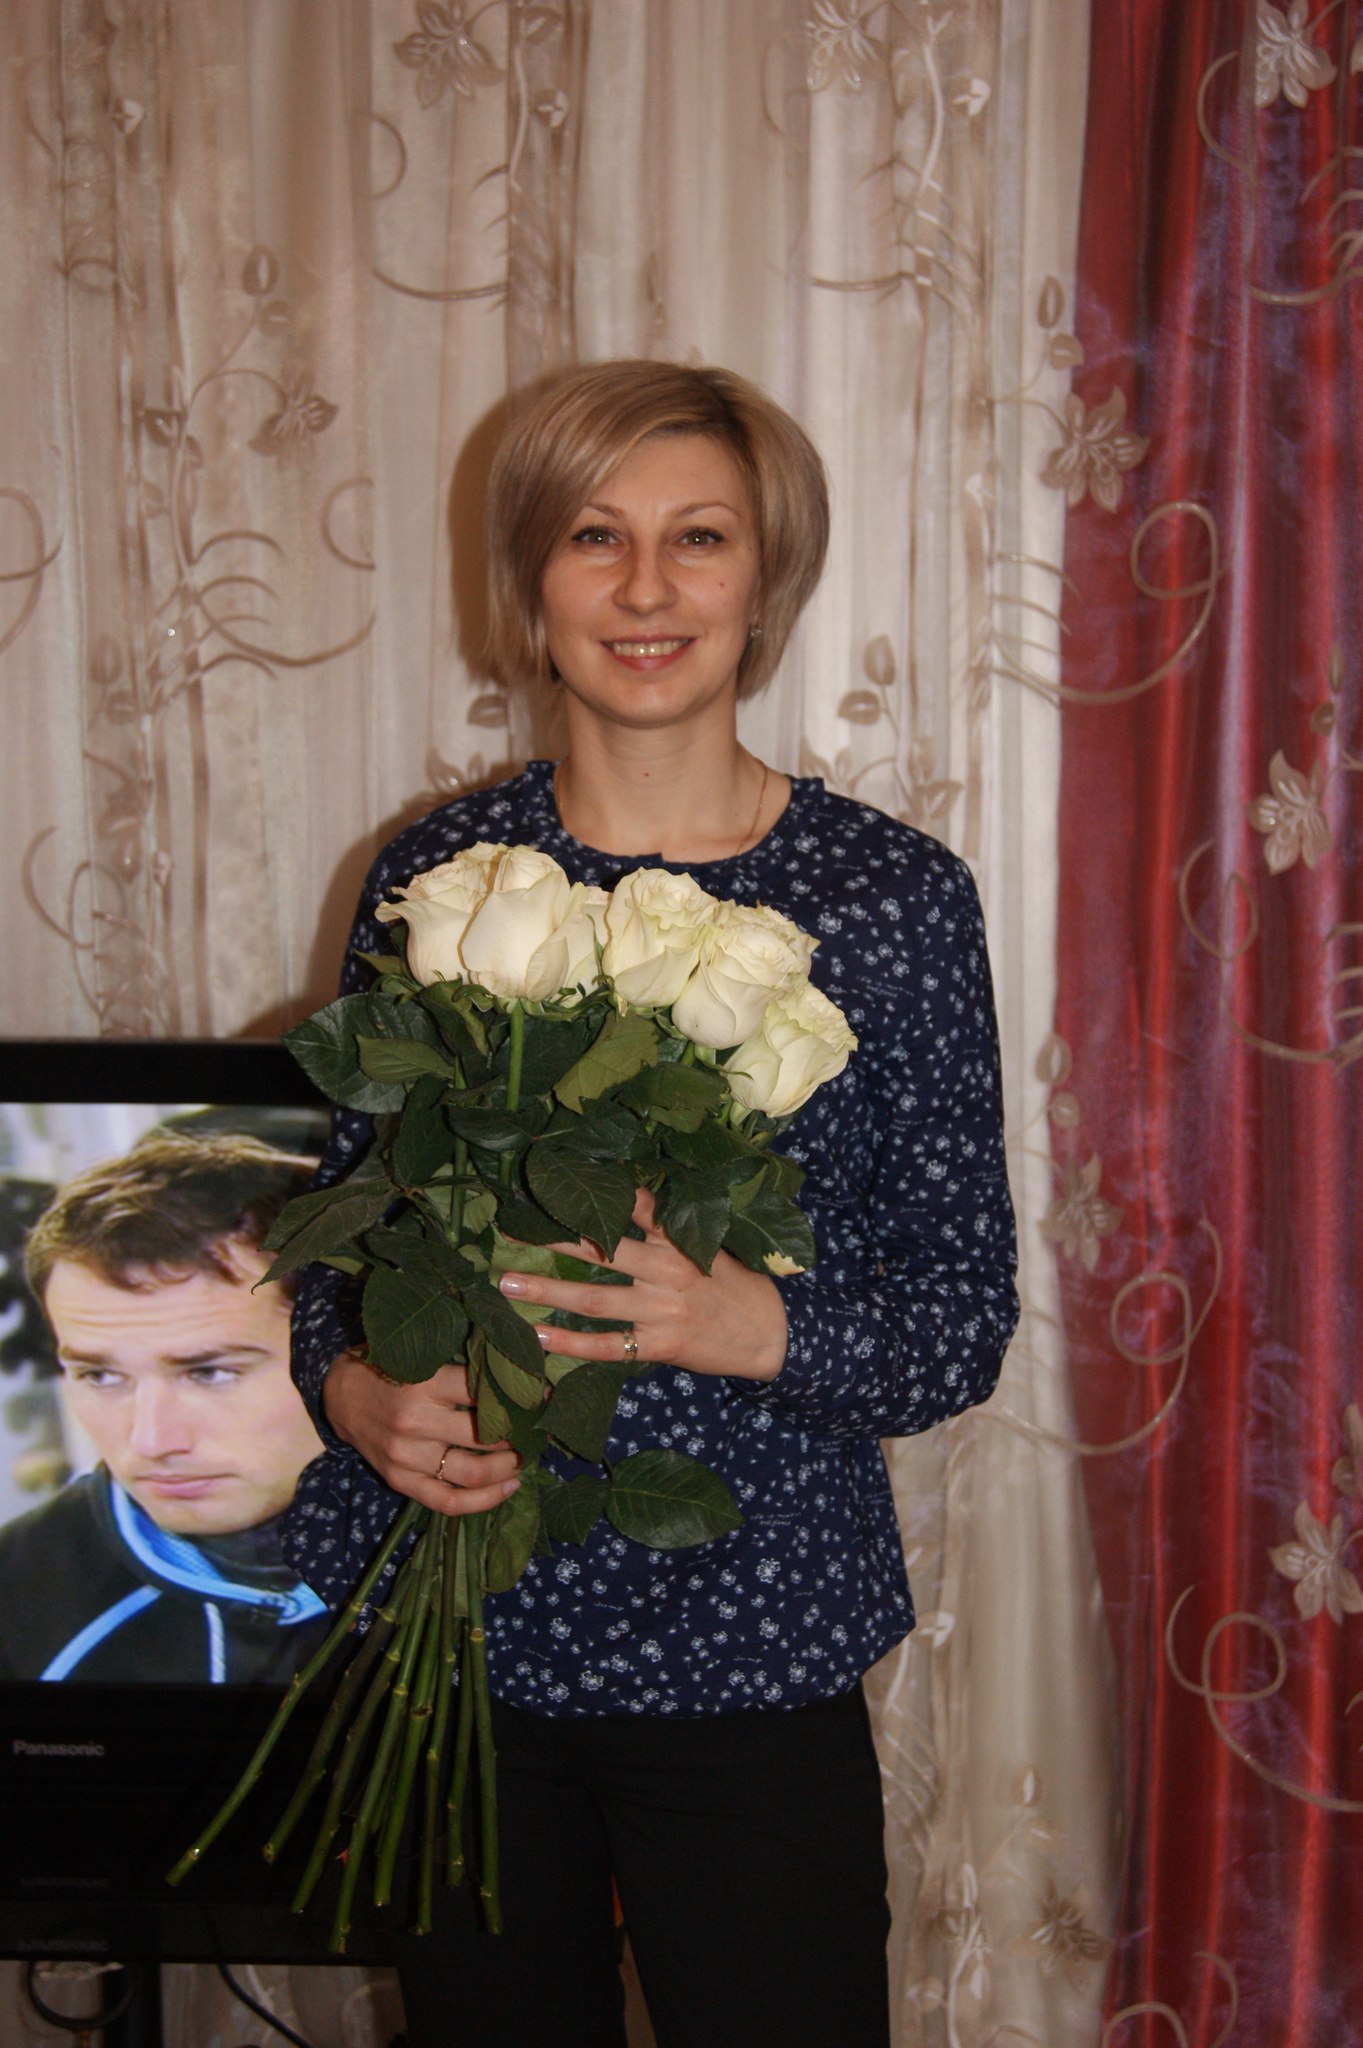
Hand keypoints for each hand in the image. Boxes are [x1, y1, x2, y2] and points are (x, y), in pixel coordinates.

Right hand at [322, 1352, 521, 1517]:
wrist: (340, 1395)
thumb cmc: (389, 1366)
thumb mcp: (421, 1353)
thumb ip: (462, 1360)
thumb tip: (517, 1364)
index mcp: (424, 1382)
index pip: (485, 1393)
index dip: (521, 1395)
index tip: (543, 1394)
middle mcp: (415, 1421)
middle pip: (486, 1435)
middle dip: (521, 1434)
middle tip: (539, 1428)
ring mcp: (407, 1456)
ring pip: (473, 1473)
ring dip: (510, 1467)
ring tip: (526, 1457)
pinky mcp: (400, 1481)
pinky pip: (449, 1502)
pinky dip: (485, 1500)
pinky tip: (509, 1487)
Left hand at [497, 1190, 788, 1382]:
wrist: (773, 1335)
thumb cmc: (737, 1286)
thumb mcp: (708, 1246)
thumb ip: (667, 1229)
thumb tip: (622, 1200)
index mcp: (679, 1239)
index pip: (633, 1205)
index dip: (592, 1194)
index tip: (551, 1183)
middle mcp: (666, 1270)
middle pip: (600, 1249)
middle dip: (551, 1239)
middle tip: (505, 1231)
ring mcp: (661, 1309)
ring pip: (593, 1299)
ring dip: (546, 1290)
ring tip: (506, 1284)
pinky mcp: (659, 1344)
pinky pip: (607, 1344)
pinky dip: (570, 1343)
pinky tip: (537, 1336)